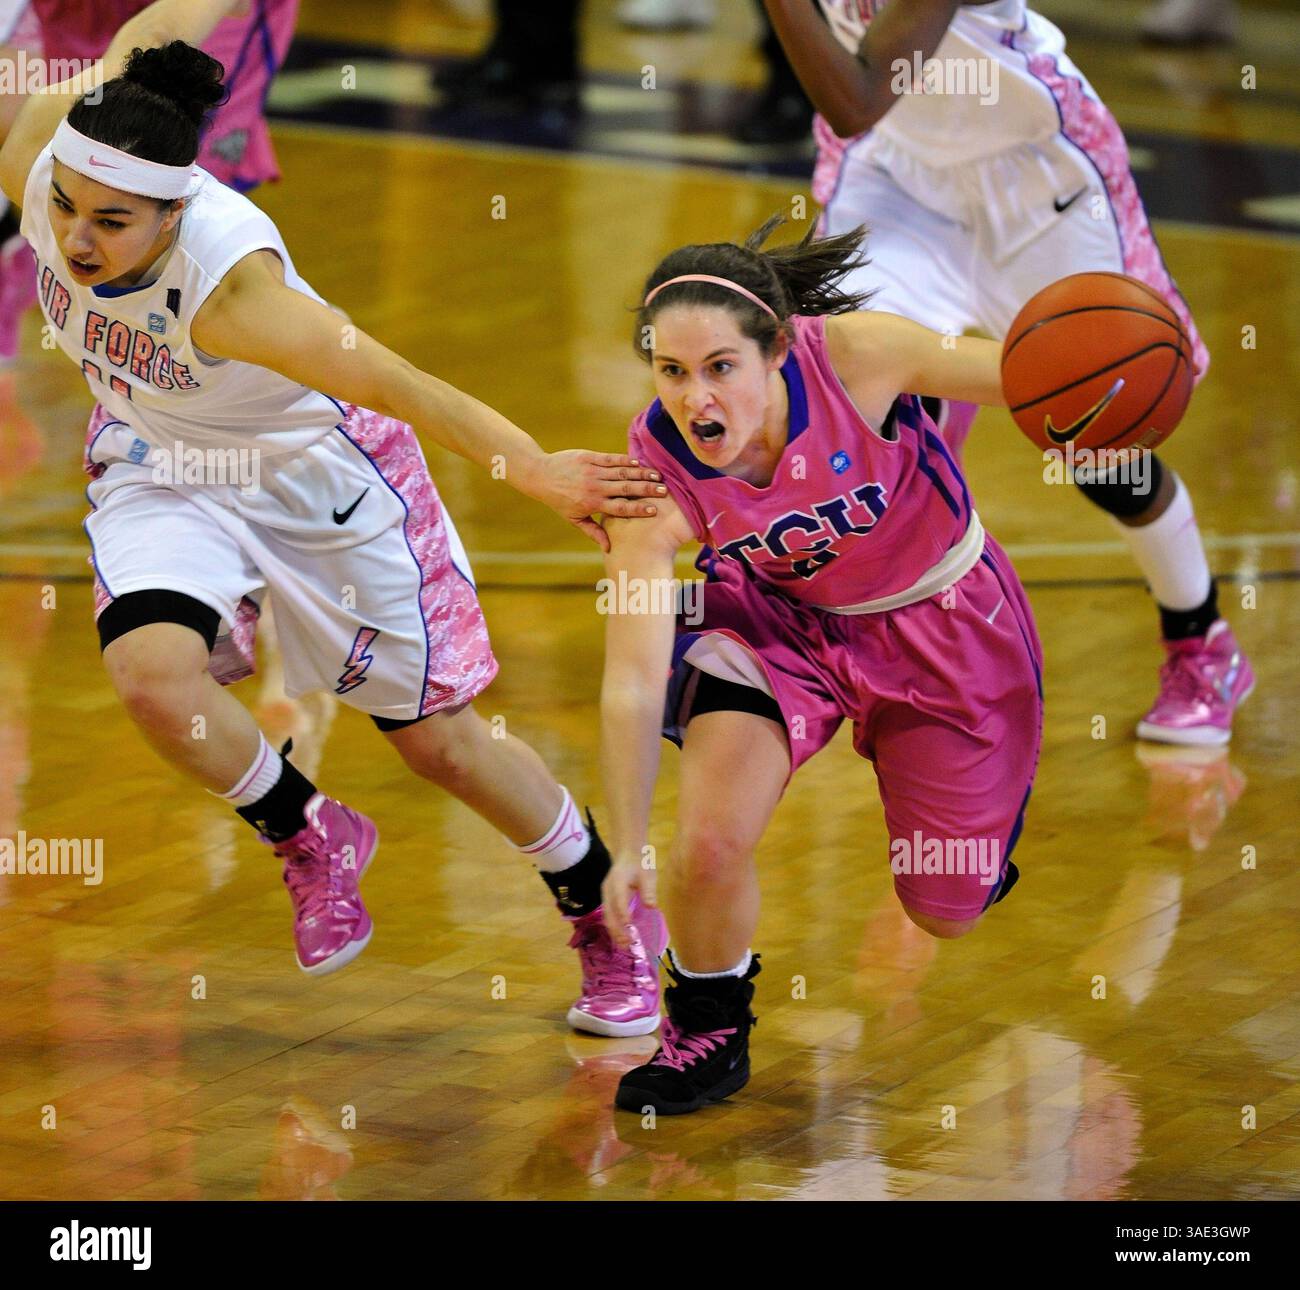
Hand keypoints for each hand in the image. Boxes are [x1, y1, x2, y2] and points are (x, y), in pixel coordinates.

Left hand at [526, 451, 665, 552]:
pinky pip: (611, 459)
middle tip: (664, 490)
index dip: (637, 508)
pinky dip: (626, 460)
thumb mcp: (574, 519)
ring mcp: (592, 471)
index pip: (619, 507)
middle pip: (625, 488)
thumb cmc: (559, 500)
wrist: (541, 474)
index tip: (653, 510)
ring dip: (641, 473)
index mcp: (592, 504)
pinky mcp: (589, 457)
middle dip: (646, 489)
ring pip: (621, 472)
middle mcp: (594, 487)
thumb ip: (593, 532)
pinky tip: (639, 463)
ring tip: (658, 475)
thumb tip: (608, 548)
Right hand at [601, 854, 656, 947]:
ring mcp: (605, 895)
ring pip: (607, 916)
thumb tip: (652, 906)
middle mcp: (607, 890)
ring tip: (625, 945)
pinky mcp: (607, 899)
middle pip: (609, 913)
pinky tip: (621, 937)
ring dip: (614, 932)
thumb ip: (648, 890)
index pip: (619, 900)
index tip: (630, 926)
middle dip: (617, 930)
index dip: (623, 914)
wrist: (628, 853)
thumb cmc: (640, 863)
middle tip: (627, 944)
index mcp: (617, 881)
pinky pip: (608, 915)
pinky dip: (614, 927)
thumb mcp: (648, 874)